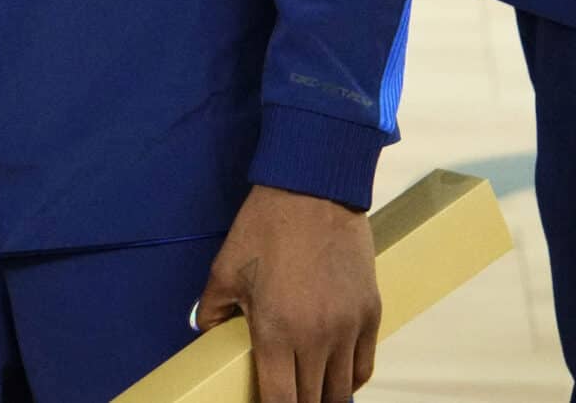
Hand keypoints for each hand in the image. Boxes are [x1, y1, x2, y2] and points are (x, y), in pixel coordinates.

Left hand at [196, 184, 379, 402]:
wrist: (313, 193)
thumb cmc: (263, 229)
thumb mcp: (224, 270)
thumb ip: (211, 309)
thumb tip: (204, 331)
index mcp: (276, 333)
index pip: (282, 401)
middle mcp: (317, 340)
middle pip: (315, 402)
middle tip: (286, 397)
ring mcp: (348, 329)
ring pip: (343, 390)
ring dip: (326, 399)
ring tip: (311, 395)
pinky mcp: (371, 315)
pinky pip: (364, 366)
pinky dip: (350, 380)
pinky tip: (336, 380)